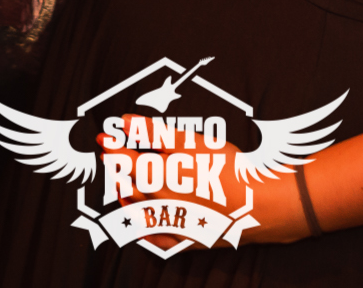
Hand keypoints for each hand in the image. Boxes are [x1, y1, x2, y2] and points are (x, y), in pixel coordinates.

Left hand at [94, 116, 308, 247]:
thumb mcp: (191, 142)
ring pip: (138, 213)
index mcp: (160, 179)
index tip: (103, 137)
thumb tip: (126, 121)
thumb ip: (155, 132)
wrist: (259, 203)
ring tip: (118, 183)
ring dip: (124, 195)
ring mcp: (173, 226)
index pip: (127, 161)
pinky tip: (141, 223)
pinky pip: (156, 240)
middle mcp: (161, 205)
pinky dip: (144, 230)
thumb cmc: (227, 168)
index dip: (114, 147)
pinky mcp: (187, 241)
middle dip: (116, 169)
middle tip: (108, 156)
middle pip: (129, 185)